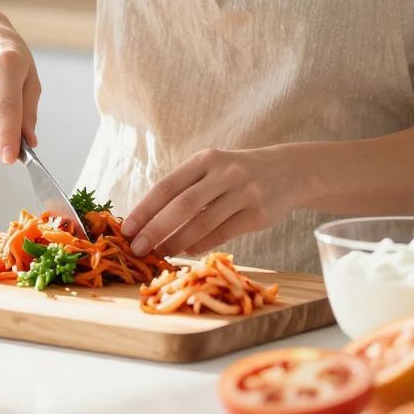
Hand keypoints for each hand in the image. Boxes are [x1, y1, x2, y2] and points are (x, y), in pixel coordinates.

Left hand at [121, 148, 295, 258]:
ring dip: (177, 242)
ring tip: (160, 254)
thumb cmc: (237, 174)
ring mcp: (243, 193)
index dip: (144, 209)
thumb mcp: (212, 169)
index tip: (126, 229)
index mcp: (205, 160)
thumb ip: (186, 189)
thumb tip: (148, 221)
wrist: (287, 171)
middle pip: (182, 205)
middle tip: (137, 249)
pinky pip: (222, 234)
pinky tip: (187, 252)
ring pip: (202, 223)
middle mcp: (224, 173)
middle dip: (156, 229)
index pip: (167, 186)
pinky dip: (201, 245)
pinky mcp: (257, 214)